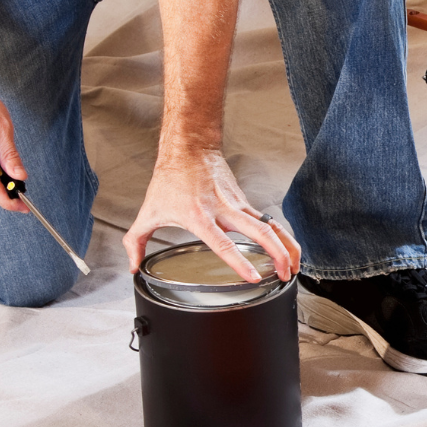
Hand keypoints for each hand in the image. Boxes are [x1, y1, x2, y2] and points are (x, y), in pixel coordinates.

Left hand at [124, 149, 299, 282]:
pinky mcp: (244, 201)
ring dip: (286, 247)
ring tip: (293, 267)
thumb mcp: (149, 211)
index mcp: (200, 217)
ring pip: (270, 226)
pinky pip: (268, 220)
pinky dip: (281, 235)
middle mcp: (223, 211)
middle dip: (277, 255)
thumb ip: (136, 241)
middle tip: (284, 275)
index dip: (240, 262)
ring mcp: (237, 205)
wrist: (189, 149)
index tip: (253, 277)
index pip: (224, 244)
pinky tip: (287, 249)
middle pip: (259, 233)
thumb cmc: (170, 179)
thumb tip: (133, 265)